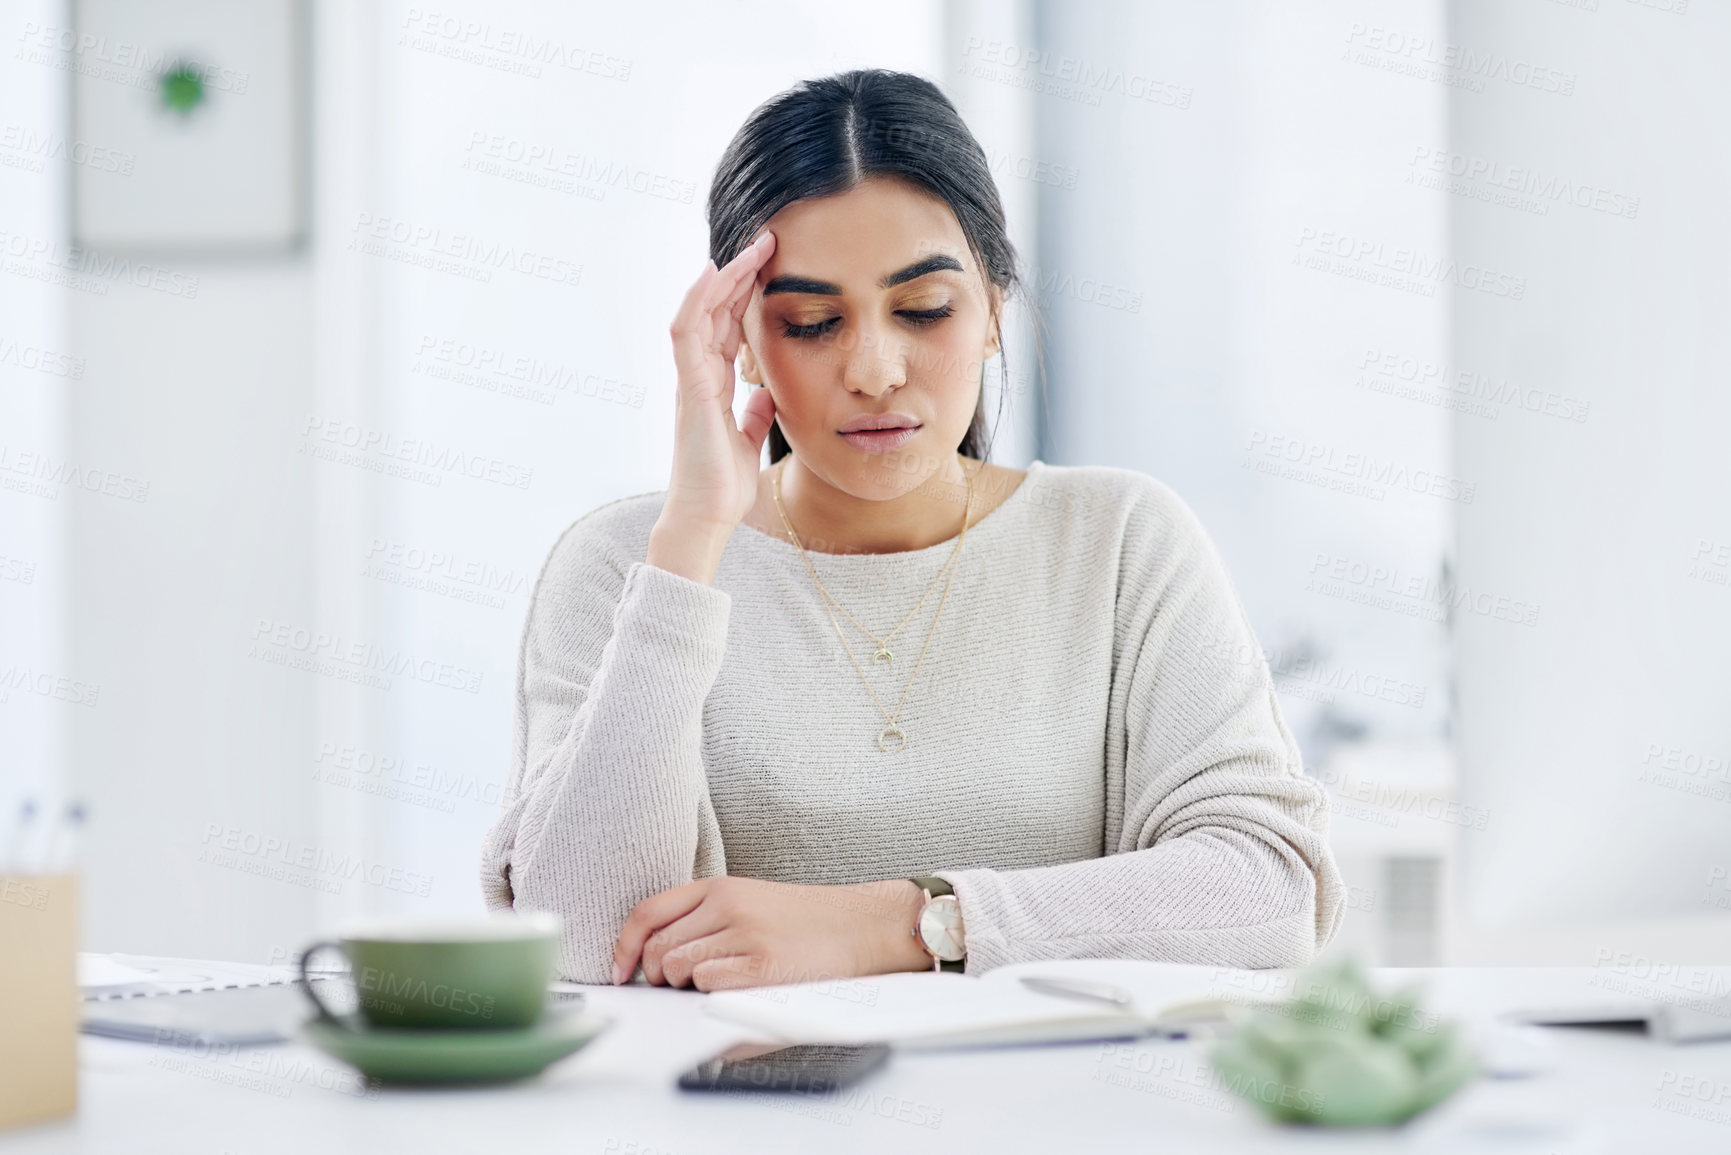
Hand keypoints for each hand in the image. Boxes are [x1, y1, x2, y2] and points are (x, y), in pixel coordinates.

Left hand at [612, 876, 932, 990]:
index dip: (625, 947)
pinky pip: (707, 984)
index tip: (623, 971)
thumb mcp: (750, 902)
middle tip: (676, 987)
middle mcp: (727, 905)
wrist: (861, 926)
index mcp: (720, 887)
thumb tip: (655, 959)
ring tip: (711, 986)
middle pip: (658, 947)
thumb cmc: (805, 922)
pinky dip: (710, 995)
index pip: (648, 912)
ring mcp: (744, 934)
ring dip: (684, 987)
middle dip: (658, 975)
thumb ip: (706, 920)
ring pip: (678, 967)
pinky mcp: (762, 965)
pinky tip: (732, 990)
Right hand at [659, 232, 778, 539]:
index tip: (772, 267)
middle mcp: (697, 376)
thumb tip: (766, 395)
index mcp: (712, 385)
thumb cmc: (724, 486)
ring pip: (700, 311)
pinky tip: (714, 271)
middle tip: (768, 241)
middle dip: (740, 273)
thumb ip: (754, 414)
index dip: (745, 295)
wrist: (707, 516)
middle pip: (715, 311)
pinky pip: (686, 331)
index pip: (727, 327)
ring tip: (753, 247)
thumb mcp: (748, 440)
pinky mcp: (688, 388)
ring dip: (724, 276)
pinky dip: (698, 298)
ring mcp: (689, 379)